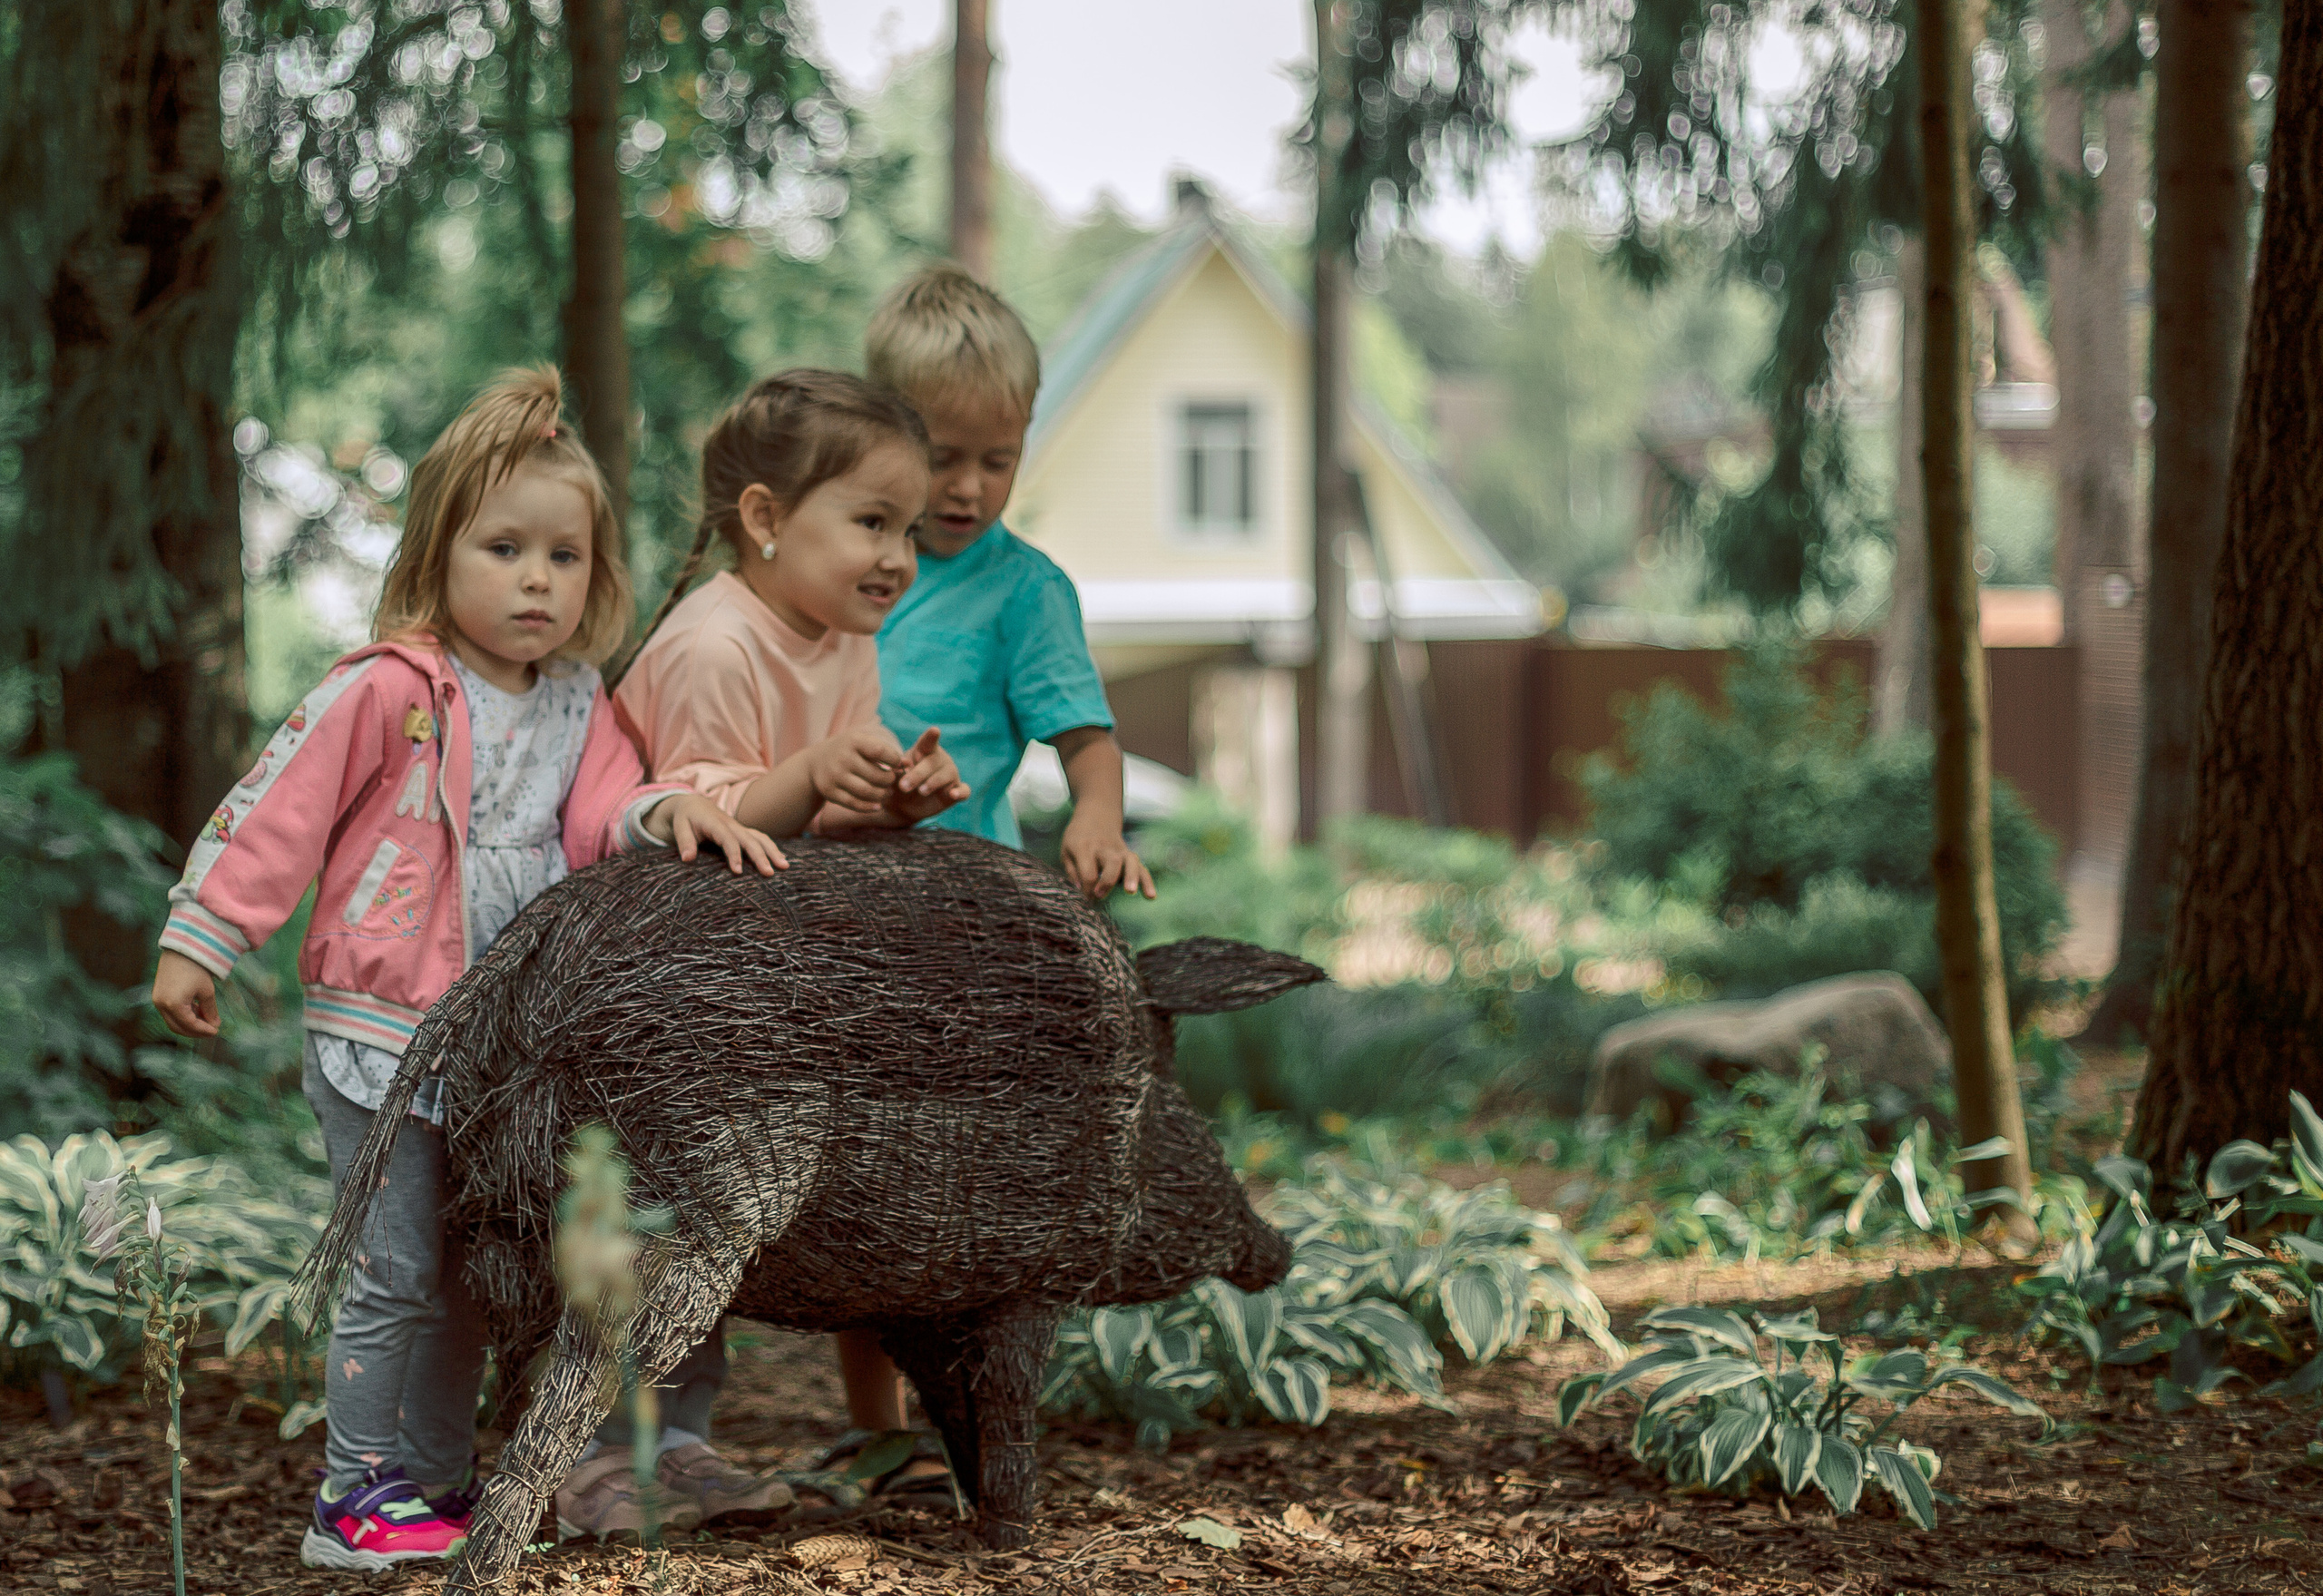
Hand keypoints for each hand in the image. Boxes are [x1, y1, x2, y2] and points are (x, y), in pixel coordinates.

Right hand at [153, 949, 221, 1037]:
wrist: (182, 949)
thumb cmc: (197, 969)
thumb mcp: (207, 991)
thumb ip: (210, 1011)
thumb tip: (215, 1025)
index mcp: (173, 1005)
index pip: (190, 1025)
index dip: (204, 1031)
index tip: (216, 1032)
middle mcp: (161, 1005)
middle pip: (177, 1027)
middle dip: (194, 1031)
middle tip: (210, 1031)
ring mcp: (157, 1000)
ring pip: (172, 1021)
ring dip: (188, 1023)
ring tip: (206, 1019)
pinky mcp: (158, 995)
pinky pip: (169, 1012)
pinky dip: (182, 1014)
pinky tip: (197, 1010)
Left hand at [646, 793, 785, 873]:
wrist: (695, 804)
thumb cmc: (686, 818)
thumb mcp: (680, 827)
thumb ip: (684, 842)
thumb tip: (687, 859)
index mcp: (715, 823)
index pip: (727, 839)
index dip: (733, 854)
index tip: (738, 871)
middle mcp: (731, 825)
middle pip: (749, 840)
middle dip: (760, 856)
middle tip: (769, 873)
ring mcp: (740, 828)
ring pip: (760, 838)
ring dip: (773, 851)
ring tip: (785, 867)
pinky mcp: (744, 832)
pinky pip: (761, 839)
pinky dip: (772, 848)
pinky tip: (782, 861)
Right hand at [808, 725, 907, 811]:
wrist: (816, 762)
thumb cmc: (850, 750)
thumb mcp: (864, 742)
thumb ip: (887, 750)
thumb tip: (909, 765)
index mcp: (853, 740)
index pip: (881, 751)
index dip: (895, 760)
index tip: (898, 764)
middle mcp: (842, 757)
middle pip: (877, 776)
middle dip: (890, 781)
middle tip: (892, 781)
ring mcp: (835, 776)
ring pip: (867, 792)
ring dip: (882, 795)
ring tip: (887, 792)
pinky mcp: (829, 792)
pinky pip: (854, 804)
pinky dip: (870, 807)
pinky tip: (878, 804)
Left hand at [886, 728, 970, 821]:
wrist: (905, 806)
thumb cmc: (900, 784)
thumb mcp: (895, 777)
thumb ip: (899, 770)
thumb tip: (904, 762)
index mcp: (924, 751)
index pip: (928, 742)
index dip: (931, 736)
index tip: (935, 731)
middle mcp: (940, 760)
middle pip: (932, 762)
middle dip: (917, 774)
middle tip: (903, 786)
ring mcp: (950, 775)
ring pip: (947, 775)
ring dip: (933, 782)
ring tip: (921, 791)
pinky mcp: (956, 791)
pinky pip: (964, 790)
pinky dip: (960, 792)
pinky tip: (953, 794)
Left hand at [1061, 809, 1156, 900]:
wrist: (1096, 816)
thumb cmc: (1078, 838)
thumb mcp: (1066, 850)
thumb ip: (1072, 871)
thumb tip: (1081, 891)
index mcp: (1084, 847)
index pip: (1088, 871)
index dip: (1087, 889)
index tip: (1087, 898)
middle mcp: (1104, 848)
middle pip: (1111, 862)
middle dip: (1107, 881)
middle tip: (1100, 895)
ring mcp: (1119, 850)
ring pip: (1130, 861)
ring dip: (1131, 877)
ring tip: (1130, 892)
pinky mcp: (1128, 854)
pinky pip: (1141, 867)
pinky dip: (1147, 881)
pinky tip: (1151, 896)